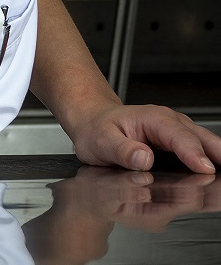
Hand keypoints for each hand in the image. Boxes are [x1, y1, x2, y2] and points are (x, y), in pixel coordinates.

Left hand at [64, 99, 220, 173]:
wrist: (92, 121)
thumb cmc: (96, 129)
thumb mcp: (100, 140)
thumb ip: (122, 150)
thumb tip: (144, 158)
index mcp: (154, 119)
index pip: (180, 137)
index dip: (194, 154)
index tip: (205, 169)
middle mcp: (172, 124)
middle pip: (203, 140)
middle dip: (217, 158)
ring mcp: (180, 134)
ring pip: (208, 147)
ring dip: (218, 162)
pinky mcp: (181, 146)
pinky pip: (203, 154)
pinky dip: (212, 165)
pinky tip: (215, 181)